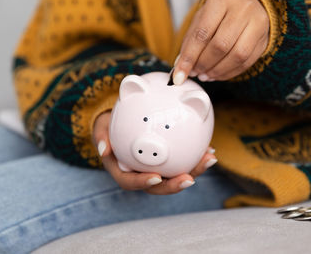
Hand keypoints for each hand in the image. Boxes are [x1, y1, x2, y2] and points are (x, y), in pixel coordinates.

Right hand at [92, 111, 217, 194]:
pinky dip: (195, 159)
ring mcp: (155, 169)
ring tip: (208, 159)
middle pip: (158, 186)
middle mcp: (140, 174)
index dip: (143, 183)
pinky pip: (181, 163)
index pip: (131, 182)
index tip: (156, 177)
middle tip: (190, 179)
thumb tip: (103, 150)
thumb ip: (101, 137)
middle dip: (175, 185)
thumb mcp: (101, 128)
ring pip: (174, 176)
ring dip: (193, 171)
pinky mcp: (167, 162)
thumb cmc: (109, 127)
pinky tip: (209, 150)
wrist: (119, 124)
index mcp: (123, 171)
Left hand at [173, 0, 268, 83]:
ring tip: (205, 76)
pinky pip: (246, 63)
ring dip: (217, 71)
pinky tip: (218, 75)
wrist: (250, 3)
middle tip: (195, 73)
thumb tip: (180, 67)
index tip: (179, 75)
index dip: (189, 58)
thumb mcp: (202, 18)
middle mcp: (242, 9)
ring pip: (236, 56)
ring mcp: (257, 24)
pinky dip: (229, 73)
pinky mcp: (264, 39)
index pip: (202, 34)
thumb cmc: (221, 11)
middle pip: (220, 46)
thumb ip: (190, 42)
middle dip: (204, 64)